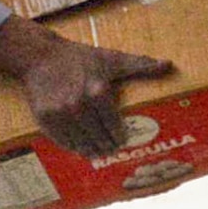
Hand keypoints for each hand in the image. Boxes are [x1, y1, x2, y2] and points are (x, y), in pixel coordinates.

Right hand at [0, 19, 172, 157]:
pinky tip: (79, 146)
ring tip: (97, 152)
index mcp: (99, 92)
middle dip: (108, 146)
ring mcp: (61, 114)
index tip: (122, 140)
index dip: (120, 137)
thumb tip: (168, 65)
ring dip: (91, 151)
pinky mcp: (45, 119)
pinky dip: (73, 147)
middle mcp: (79, 106)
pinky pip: (63, 142)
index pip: (114, 128)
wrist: (39, 56)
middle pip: (100, 139)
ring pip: (82, 144)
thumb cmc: (79, 58)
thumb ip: (140, 64)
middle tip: (111, 149)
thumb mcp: (111, 59)